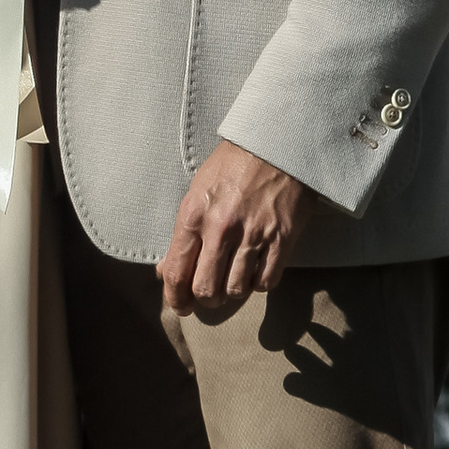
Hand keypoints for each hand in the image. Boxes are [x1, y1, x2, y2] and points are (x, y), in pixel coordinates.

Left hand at [159, 140, 310, 310]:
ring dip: (233, 290)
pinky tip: (256, 271)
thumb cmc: (235, 164)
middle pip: (205, 290)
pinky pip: (266, 281)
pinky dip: (259, 283)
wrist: (277, 143)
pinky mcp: (281, 239)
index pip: (177, 273)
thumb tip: (167, 269)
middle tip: (209, 295)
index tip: (181, 306)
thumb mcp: (198, 190)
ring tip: (234, 279)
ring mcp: (253, 235)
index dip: (176, 298)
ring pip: (235, 290)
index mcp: (193, 215)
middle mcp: (220, 228)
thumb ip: (183, 233)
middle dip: (205, 299)